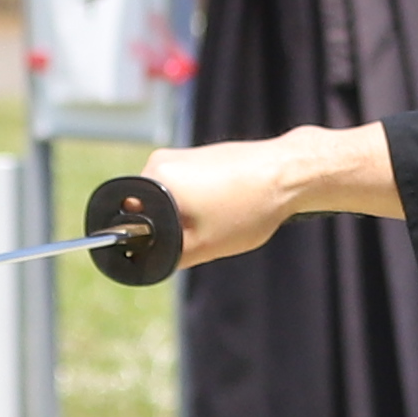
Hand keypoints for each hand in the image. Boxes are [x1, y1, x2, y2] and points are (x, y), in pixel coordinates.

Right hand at [144, 124, 388, 265]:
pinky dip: (203, 203)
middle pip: (148, 207)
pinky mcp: (202, 156)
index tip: (169, 248)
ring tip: (220, 220)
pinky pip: (188, 187)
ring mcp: (182, 155)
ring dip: (188, 216)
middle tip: (201, 236)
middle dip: (170, 228)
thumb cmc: (249, 207)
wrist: (290, 172)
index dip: (143, 239)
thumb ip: (168, 256)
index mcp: (155, 177)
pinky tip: (229, 208)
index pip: (127, 216)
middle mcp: (162, 160)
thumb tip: (148, 261)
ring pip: (171, 199)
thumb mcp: (203, 246)